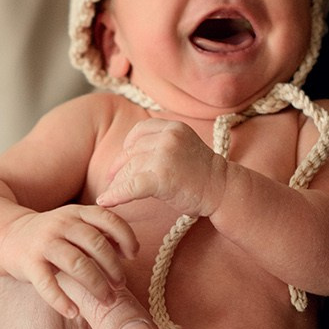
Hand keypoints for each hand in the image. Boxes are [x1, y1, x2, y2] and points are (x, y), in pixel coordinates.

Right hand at [0, 204, 138, 318]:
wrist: (7, 235)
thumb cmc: (52, 236)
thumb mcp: (75, 226)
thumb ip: (100, 234)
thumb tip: (130, 250)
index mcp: (77, 212)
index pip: (108, 218)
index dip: (125, 236)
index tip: (133, 255)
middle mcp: (62, 224)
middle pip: (96, 244)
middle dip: (113, 267)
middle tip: (120, 286)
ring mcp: (44, 243)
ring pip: (77, 263)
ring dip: (96, 284)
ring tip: (107, 300)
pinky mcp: (28, 263)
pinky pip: (47, 284)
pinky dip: (61, 300)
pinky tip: (73, 312)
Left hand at [98, 119, 226, 218]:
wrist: (223, 189)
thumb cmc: (201, 174)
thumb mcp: (182, 147)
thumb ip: (159, 145)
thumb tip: (125, 157)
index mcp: (172, 127)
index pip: (139, 131)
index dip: (127, 146)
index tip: (123, 160)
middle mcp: (168, 137)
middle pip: (132, 152)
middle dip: (120, 168)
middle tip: (112, 181)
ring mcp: (165, 155)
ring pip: (130, 169)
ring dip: (118, 184)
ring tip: (110, 195)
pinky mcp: (162, 177)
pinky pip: (132, 186)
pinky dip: (116, 195)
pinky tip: (105, 201)